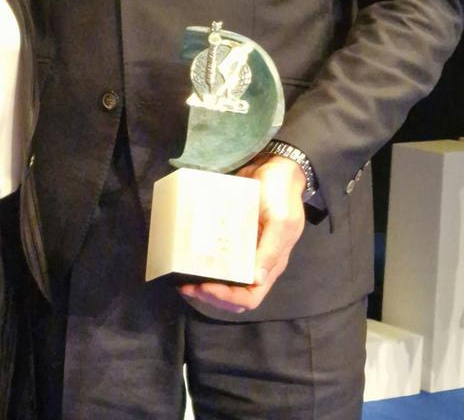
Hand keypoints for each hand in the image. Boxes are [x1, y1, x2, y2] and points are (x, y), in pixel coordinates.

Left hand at [179, 154, 305, 311]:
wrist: (276, 166)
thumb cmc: (281, 194)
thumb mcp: (281, 221)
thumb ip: (271, 250)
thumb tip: (256, 279)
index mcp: (271, 263)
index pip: (250, 296)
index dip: (227, 297)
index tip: (205, 285)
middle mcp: (257, 261)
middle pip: (234, 293)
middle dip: (210, 295)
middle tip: (186, 285)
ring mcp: (244, 248)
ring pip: (224, 279)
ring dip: (203, 283)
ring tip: (182, 278)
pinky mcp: (233, 233)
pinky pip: (217, 255)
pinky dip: (202, 261)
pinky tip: (186, 255)